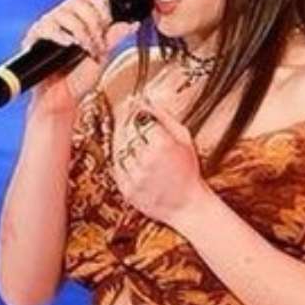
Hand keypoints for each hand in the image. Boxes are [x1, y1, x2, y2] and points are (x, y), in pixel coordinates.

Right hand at [20, 0, 139, 114]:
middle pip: (79, 0)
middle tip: (97, 45)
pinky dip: (62, 36)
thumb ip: (114, 38)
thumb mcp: (103, 56)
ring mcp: (48, 25)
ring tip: (86, 51)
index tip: (107, 24)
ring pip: (66, 13)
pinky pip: (48, 27)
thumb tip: (132, 23)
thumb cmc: (80, 78)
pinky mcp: (35, 38)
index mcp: (79, 16)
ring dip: (82, 33)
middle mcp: (62, 16)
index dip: (101, 4)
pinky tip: (70, 45)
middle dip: (95, 23)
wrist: (63, 100)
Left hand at [110, 94, 210, 228]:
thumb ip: (164, 117)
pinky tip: (132, 158)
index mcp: (163, 145)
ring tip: (136, 143)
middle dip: (128, 123)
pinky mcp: (127, 189)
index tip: (137, 109)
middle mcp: (147, 161)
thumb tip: (145, 99)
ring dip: (123, 142)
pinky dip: (121, 160)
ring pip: (119, 148)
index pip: (140, 119)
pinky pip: (116, 167)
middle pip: (127, 132)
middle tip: (131, 120)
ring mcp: (135, 176)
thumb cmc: (188, 171)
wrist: (187, 205)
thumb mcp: (184, 138)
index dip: (137, 112)